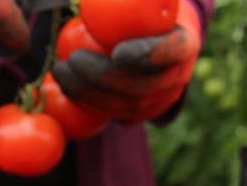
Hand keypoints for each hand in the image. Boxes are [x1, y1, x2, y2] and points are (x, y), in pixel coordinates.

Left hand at [52, 1, 200, 121]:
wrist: (155, 34)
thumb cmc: (144, 8)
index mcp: (185, 43)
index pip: (172, 51)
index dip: (147, 55)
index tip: (117, 53)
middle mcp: (178, 77)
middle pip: (144, 86)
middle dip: (105, 77)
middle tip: (74, 60)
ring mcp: (161, 100)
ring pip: (126, 106)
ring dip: (89, 91)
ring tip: (61, 70)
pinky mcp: (140, 113)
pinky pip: (113, 114)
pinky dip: (86, 101)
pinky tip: (64, 85)